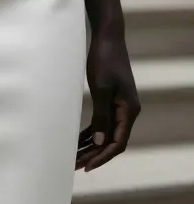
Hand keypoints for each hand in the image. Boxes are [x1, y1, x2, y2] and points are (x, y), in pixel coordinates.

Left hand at [77, 30, 140, 171]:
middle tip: (75, 165)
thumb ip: (101, 115)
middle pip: (111, 140)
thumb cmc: (104, 59)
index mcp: (129, 110)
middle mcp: (127, 111)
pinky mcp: (111, 99)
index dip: (102, 157)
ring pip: (105, 133)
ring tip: (73, 157)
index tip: (87, 166)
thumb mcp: (101, 88)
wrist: (107, 37)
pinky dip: (90, 132)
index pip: (117, 143)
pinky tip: (77, 140)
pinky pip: (101, 122)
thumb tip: (98, 142)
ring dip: (90, 145)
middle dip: (93, 154)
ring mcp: (119, 105)